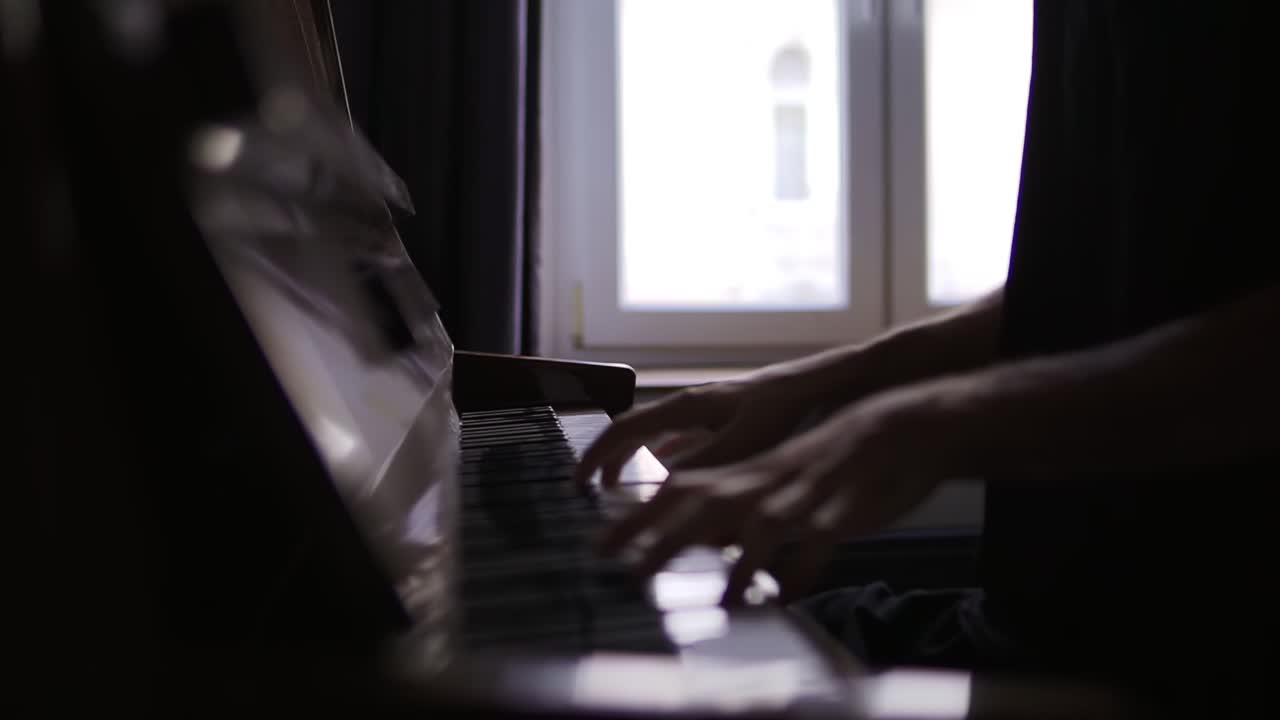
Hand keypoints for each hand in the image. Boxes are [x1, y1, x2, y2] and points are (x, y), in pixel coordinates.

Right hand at [573, 368, 829, 488]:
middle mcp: (694, 404)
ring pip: (662, 436)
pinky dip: (675, 460)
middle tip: (596, 489)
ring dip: (642, 460)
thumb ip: (705, 476)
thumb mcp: (744, 446)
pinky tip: (680, 475)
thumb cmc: (789, 407)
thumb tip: (669, 507)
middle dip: (612, 459)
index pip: (625, 429)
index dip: (597, 456)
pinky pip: (689, 439)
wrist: (828, 381)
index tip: (578, 481)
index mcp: (687, 406)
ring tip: (629, 485)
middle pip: (637, 431)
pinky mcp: (733, 417)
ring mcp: (713, 409)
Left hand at [595, 387, 956, 603]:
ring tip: (720, 605)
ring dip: (739, 562)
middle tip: (629, 575)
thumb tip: (694, 533)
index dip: (637, 520)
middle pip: (704, 504)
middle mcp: (764, 481)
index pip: (676, 491)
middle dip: (665, 540)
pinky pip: (819, 541)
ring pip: (762, 523)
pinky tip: (787, 599)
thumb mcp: (772, 479)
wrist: (891, 427)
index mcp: (744, 475)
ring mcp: (804, 493)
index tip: (601, 552)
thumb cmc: (827, 460)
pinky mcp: (844, 508)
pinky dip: (802, 571)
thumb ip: (732, 504)